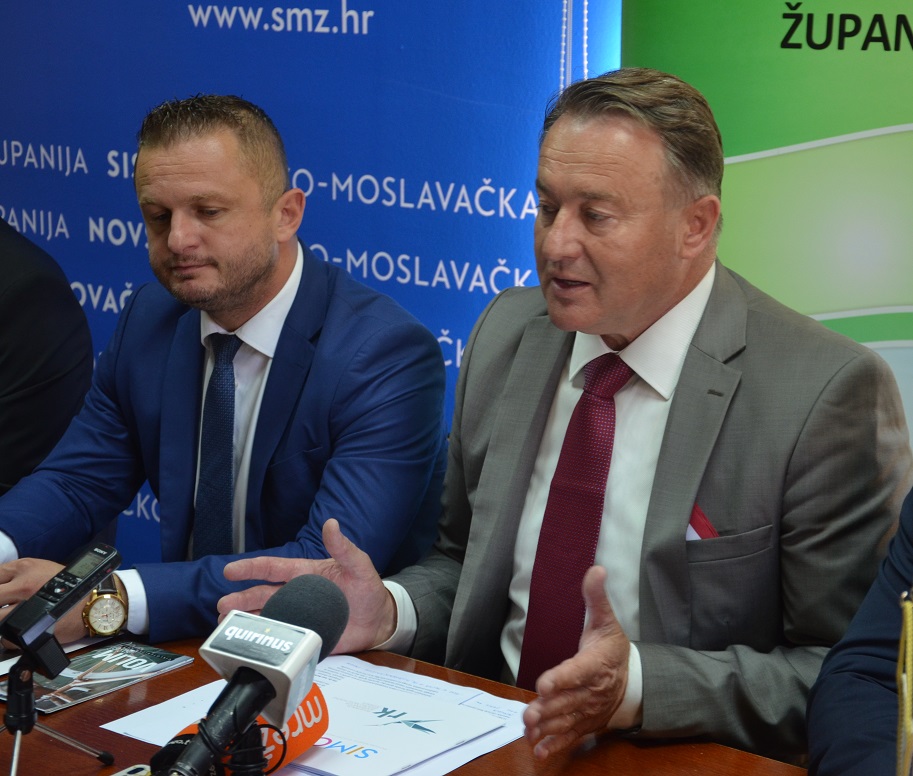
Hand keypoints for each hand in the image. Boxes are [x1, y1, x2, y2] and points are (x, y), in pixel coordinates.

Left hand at [0, 558, 90, 643]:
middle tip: (5, 605)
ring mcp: (26, 608)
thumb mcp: (44, 568)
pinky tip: (20, 632)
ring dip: (2, 620)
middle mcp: (24, 586)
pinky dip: (10, 638)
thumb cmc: (73, 586)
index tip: (1, 592)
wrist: (94, 603)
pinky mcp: (31, 629)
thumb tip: (0, 585)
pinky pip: (6, 638)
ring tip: (11, 619)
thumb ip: (18, 574)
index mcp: (26, 568)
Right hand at [220, 518, 396, 653]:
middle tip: (222, 607)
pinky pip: (282, 642)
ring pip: (266, 618)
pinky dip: (266, 645)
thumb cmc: (367, 589)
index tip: (229, 571)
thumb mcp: (359, 565)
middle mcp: (296, 595)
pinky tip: (253, 648)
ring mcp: (299, 618)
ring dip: (246, 621)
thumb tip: (331, 523)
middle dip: (240, 600)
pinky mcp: (306, 639)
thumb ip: (344, 548)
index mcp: (305, 574)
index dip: (251, 568)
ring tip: (226, 626)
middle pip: (262, 596)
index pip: (273, 568)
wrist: (380, 621)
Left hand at [522, 566, 630, 758]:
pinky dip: (556, 745)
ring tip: (529, 729)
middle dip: (548, 708)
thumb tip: (595, 569)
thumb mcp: (606, 620)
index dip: (562, 678)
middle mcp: (592, 690)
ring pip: (567, 719)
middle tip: (529, 713)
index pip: (578, 671)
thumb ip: (596, 597)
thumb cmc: (613, 648)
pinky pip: (571, 736)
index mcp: (596, 663)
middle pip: (568, 700)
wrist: (633, 682)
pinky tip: (539, 751)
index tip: (545, 683)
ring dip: (548, 727)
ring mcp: (588, 709)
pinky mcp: (585, 723)